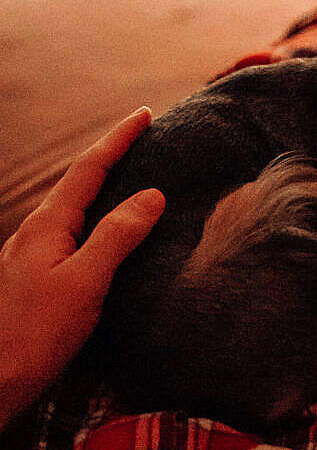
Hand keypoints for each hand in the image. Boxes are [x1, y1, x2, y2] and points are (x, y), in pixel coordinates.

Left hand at [0, 110, 164, 429]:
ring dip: (102, 186)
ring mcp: (31, 256)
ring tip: (131, 175)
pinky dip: (96, 217)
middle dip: (110, 155)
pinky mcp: (34, 278)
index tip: (145, 114)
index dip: (118, 139)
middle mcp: (35, 233)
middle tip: (142, 137)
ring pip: (73, 208)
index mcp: (48, 226)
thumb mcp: (86, 283)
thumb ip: (117, 235)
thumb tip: (152, 194)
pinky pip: (72, 232)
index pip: (88, 169)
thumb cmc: (36, 335)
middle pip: (77, 182)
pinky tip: (107, 232)